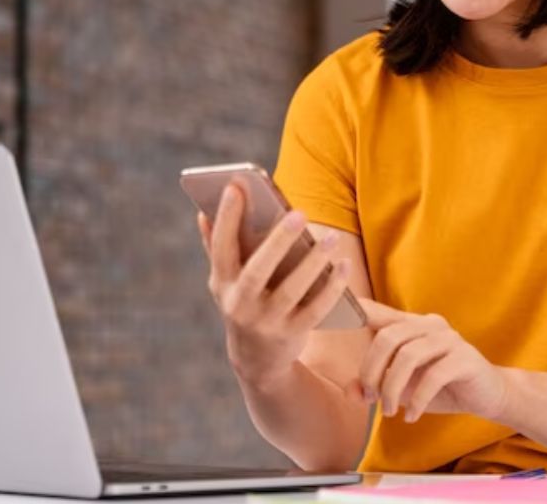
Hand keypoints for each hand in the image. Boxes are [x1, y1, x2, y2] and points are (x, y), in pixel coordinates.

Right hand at [197, 184, 351, 387]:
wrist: (256, 360)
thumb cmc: (242, 303)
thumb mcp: (225, 281)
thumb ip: (216, 247)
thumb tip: (203, 212)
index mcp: (223, 284)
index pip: (222, 248)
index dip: (226, 217)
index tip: (236, 186)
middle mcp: (241, 305)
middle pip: (258, 271)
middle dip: (277, 242)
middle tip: (299, 213)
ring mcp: (267, 322)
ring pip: (292, 291)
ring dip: (313, 263)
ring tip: (331, 238)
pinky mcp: (292, 334)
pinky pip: (316, 309)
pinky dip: (331, 287)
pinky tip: (343, 265)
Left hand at [358, 299, 509, 422]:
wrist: (488, 396)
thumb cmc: (441, 388)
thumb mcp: (404, 388)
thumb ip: (378, 386)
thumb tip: (351, 393)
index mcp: (411, 324)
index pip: (378, 312)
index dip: (355, 310)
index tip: (332, 314)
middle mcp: (429, 324)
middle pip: (387, 337)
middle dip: (372, 371)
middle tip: (371, 398)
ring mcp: (449, 339)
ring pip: (408, 356)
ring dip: (392, 388)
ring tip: (390, 411)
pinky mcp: (465, 358)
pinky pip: (433, 376)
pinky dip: (417, 399)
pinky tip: (412, 415)